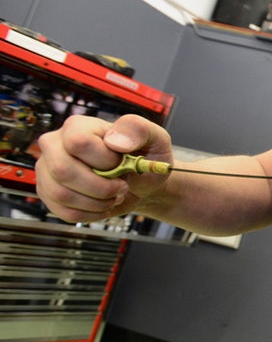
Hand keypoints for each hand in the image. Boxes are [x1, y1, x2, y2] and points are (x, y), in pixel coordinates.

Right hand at [35, 114, 173, 222]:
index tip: (122, 164)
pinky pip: (65, 212)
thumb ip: (137, 130)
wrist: (141, 181)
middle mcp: (56, 146)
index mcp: (78, 126)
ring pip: (62, 194)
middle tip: (122, 186)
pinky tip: (104, 205)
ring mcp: (48, 170)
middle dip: (101, 187)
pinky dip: (92, 214)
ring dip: (98, 203)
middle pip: (63, 170)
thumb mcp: (154, 137)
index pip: (78, 143)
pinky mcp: (49, 194)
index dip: (104, 160)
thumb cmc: (144, 157)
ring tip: (114, 196)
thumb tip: (114, 142)